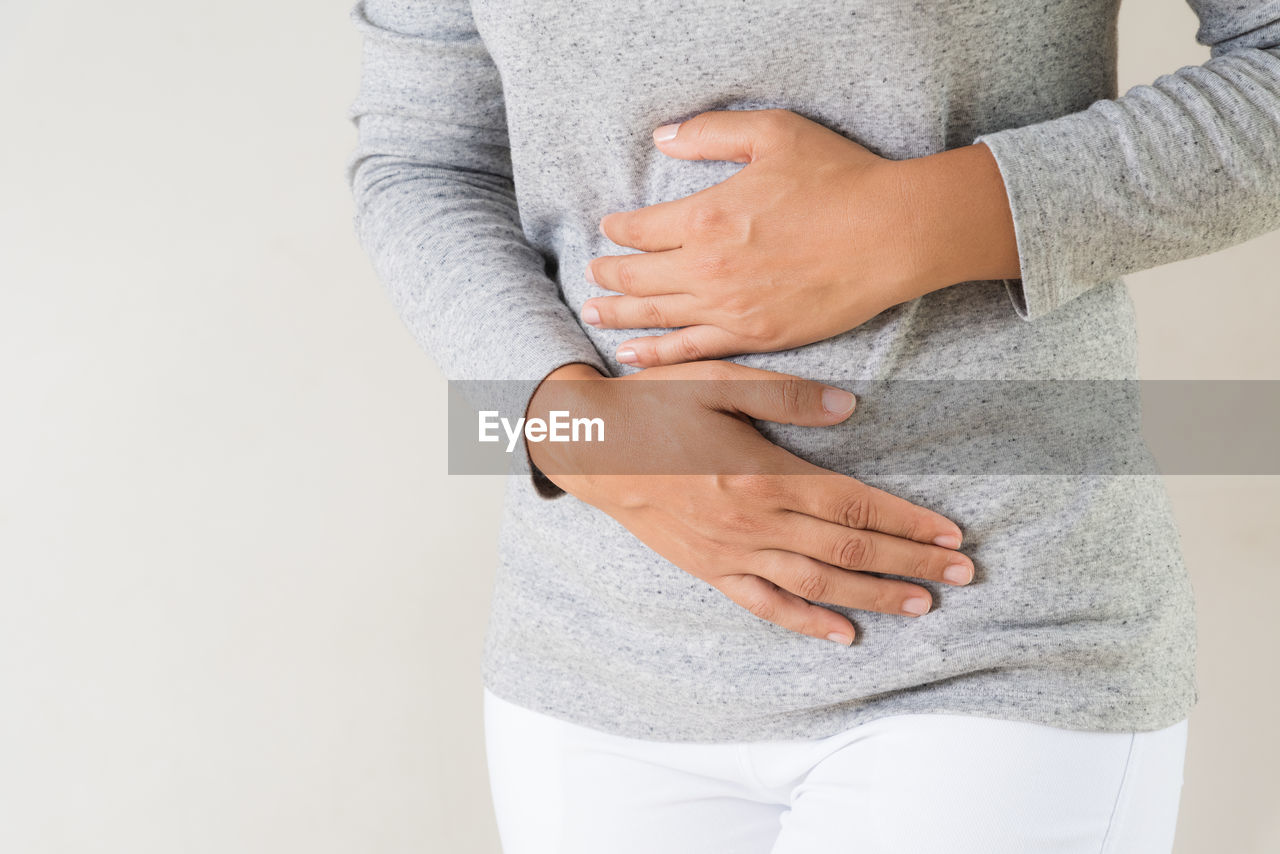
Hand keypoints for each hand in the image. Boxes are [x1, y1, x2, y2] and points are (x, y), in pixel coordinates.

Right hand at [525, 361, 973, 644]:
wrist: (590, 447)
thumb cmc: (654, 407)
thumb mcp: (717, 381)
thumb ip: (785, 395)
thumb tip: (850, 408)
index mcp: (763, 475)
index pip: (854, 506)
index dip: (907, 522)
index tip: (951, 534)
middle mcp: (754, 523)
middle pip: (849, 550)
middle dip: (911, 562)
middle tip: (964, 574)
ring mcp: (731, 553)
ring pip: (818, 584)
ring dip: (875, 596)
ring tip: (924, 604)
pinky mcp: (710, 570)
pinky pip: (766, 605)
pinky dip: (807, 623)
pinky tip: (844, 635)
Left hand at [581, 108, 1018, 366]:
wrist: (891, 234)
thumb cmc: (839, 177)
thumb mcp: (773, 133)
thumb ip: (710, 133)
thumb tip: (662, 136)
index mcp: (706, 215)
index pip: (641, 228)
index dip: (619, 229)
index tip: (609, 228)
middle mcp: (707, 267)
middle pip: (639, 275)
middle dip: (609, 272)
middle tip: (592, 272)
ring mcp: (729, 307)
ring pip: (656, 315)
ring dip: (619, 314)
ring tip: (594, 313)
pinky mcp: (755, 335)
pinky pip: (691, 350)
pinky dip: (657, 354)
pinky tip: (633, 354)